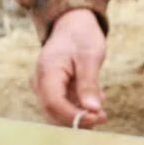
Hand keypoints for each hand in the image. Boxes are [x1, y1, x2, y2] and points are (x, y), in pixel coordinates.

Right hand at [34, 9, 106, 127]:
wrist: (72, 24)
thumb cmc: (81, 36)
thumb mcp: (90, 57)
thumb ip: (89, 84)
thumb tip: (93, 109)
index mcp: (46, 72)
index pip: (54, 104)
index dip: (75, 116)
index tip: (97, 117)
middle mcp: (40, 82)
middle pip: (53, 113)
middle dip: (78, 119)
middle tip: (103, 116)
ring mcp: (43, 88)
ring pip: (58, 113)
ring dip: (80, 114)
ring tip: (101, 102)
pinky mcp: (50, 90)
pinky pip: (62, 106)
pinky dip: (79, 107)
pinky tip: (95, 97)